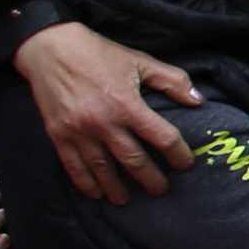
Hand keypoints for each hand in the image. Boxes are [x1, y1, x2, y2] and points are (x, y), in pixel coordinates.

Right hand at [19, 23, 196, 202]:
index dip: (178, 154)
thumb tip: (198, 100)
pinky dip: (85, 183)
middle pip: (133, 161)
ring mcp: (79, 132)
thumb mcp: (140, 61)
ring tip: (127, 200)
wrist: (50, 49)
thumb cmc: (98, 54)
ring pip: (102, 169)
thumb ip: (172, 81)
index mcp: (127, 105)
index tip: (186, 164)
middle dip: (150, 179)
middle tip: (161, 190)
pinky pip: (73, 166)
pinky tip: (95, 193)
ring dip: (117, 188)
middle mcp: (103, 123)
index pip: (162, 137)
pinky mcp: (58, 135)